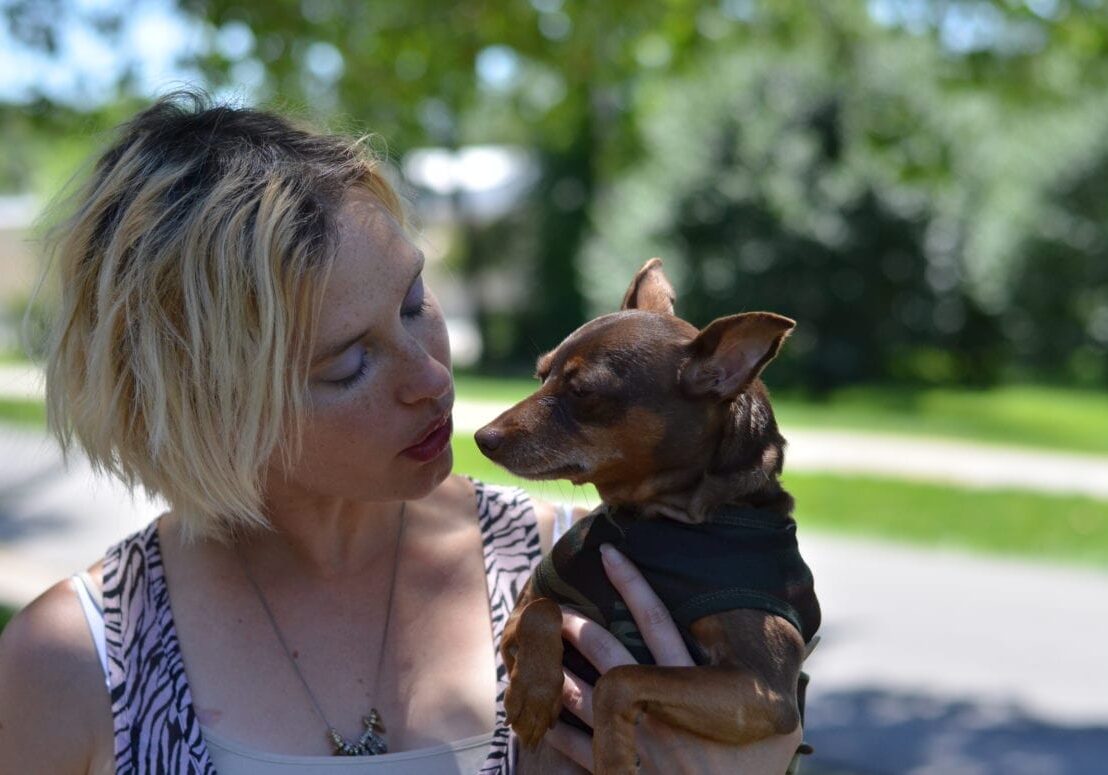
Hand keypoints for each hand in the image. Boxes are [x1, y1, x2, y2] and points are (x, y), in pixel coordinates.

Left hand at [543, 544, 801, 773]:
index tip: (608, 553)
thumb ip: (769, 699)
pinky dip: (552, 726)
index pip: (657, 621)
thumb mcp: (776, 738)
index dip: (632, 583)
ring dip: (555, 669)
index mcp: (693, 692)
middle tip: (552, 604)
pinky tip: (535, 710)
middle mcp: (657, 709)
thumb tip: (785, 664)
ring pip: (579, 694)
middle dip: (577, 622)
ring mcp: (630, 741)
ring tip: (533, 650)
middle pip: (607, 650)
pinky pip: (571, 747)